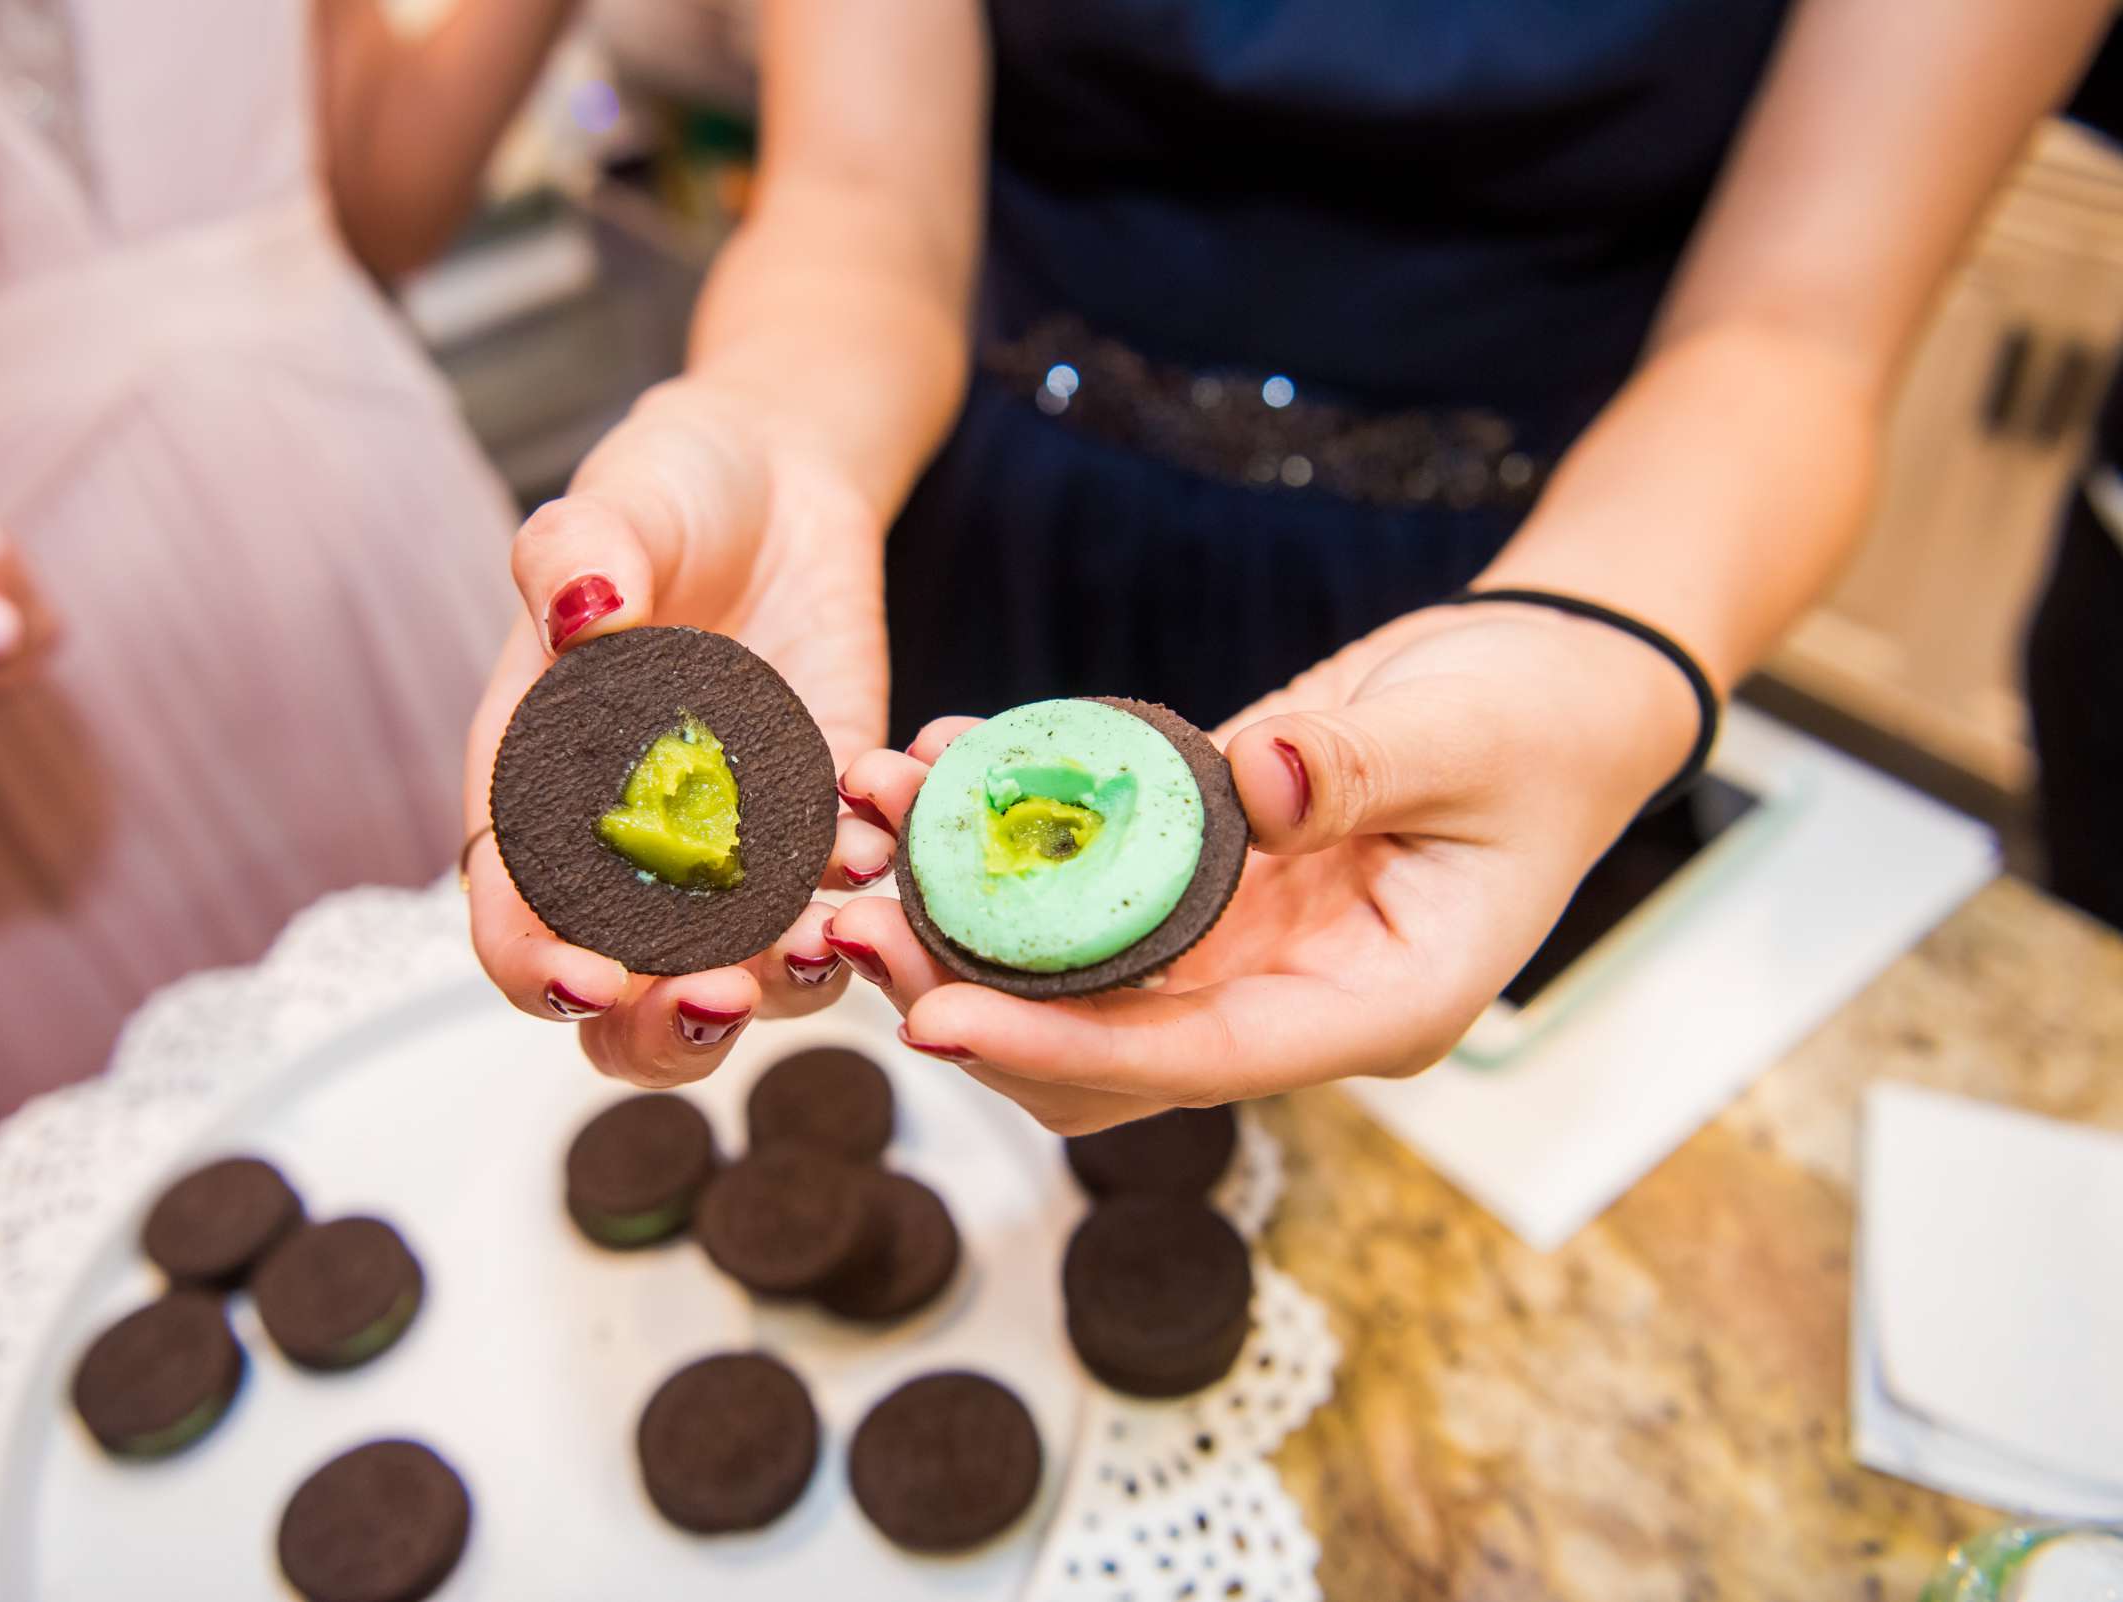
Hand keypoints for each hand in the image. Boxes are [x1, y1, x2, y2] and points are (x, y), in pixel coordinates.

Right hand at [464, 380, 893, 1084]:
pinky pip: (846, 892)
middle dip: (668, 1027)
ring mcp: (734, 846)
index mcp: (537, 788)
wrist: (778, 476)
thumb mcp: (613, 504)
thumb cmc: (666, 491)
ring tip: (833, 940)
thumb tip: (584, 615)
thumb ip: (579, 559)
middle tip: (724, 996)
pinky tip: (889, 846)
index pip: (515, 916)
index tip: (592, 980)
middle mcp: (629, 844)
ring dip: (787, 981)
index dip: (540, 965)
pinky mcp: (824, 819)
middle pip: (625, 998)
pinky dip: (872, 892)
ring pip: (747, 974)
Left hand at [825, 600, 1701, 1132]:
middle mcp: (1288, 1002)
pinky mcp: (1200, 887)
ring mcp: (1237, 952)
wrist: (1550, 692)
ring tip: (868, 827)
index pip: (1199, 1061)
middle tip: (853, 922)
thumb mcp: (1468, 736)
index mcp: (1374, 1008)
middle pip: (1100, 1053)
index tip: (939, 1019)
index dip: (1062, 1047)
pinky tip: (933, 765)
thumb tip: (1256, 781)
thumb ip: (1360, 765)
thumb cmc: (1540, 725)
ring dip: (958, 919)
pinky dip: (1000, 841)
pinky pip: (1080, 889)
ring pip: (1068, 982)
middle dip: (971, 997)